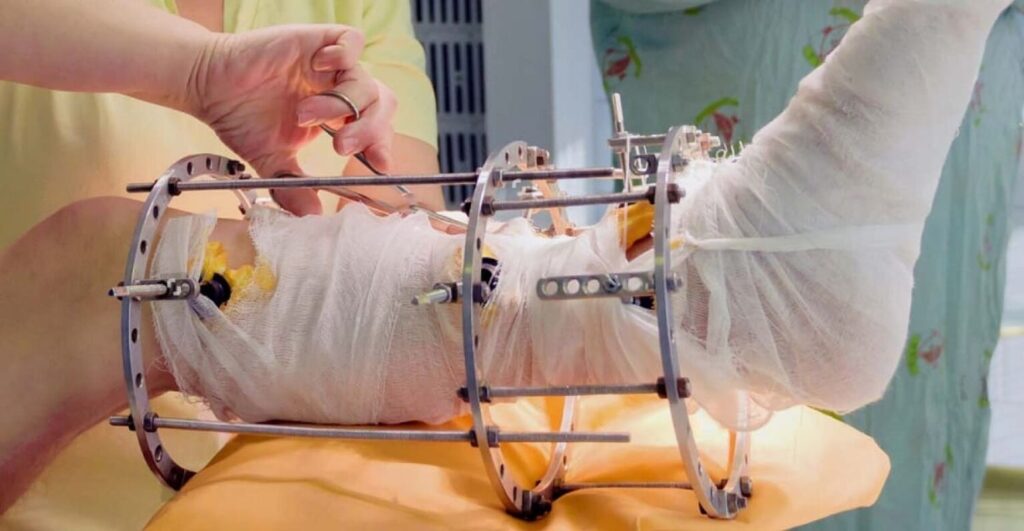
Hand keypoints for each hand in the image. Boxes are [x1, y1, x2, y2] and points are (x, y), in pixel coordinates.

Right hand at [186, 25, 397, 214]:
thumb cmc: (240, 118)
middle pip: (381, 105)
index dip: (383, 144)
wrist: (208, 85)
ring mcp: (330, 65)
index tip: (380, 164)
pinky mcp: (318, 40)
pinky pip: (352, 40)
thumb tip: (313, 217)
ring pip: (365, 80)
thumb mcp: (272, 162)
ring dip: (341, 103)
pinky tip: (319, 69)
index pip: (377, 129)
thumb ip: (294, 188)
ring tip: (305, 114)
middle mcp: (338, 90)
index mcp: (337, 118)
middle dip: (369, 129)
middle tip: (342, 146)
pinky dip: (344, 56)